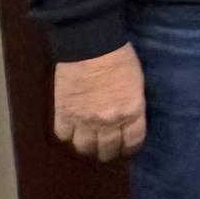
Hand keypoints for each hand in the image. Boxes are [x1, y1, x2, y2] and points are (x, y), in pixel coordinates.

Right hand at [54, 44, 146, 160]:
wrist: (91, 46)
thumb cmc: (120, 58)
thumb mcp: (137, 83)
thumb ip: (132, 104)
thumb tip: (128, 116)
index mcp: (132, 112)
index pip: (133, 141)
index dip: (129, 147)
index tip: (126, 147)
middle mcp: (109, 122)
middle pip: (107, 148)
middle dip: (108, 151)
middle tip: (106, 150)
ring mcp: (84, 120)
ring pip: (84, 147)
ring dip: (87, 147)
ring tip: (88, 143)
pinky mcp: (63, 114)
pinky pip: (63, 135)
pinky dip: (67, 134)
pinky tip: (71, 130)